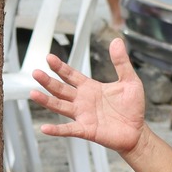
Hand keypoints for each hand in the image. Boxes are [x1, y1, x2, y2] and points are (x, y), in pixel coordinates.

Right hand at [33, 36, 146, 153]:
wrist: (137, 131)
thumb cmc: (132, 107)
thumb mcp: (130, 81)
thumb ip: (121, 62)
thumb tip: (117, 41)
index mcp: (90, 87)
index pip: (71, 75)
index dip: (60, 67)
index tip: (49, 58)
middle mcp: (82, 101)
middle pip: (60, 89)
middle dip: (48, 81)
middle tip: (36, 72)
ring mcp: (82, 115)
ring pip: (60, 106)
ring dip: (46, 101)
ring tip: (33, 94)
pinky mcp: (86, 130)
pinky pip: (68, 129)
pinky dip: (56, 130)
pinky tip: (45, 127)